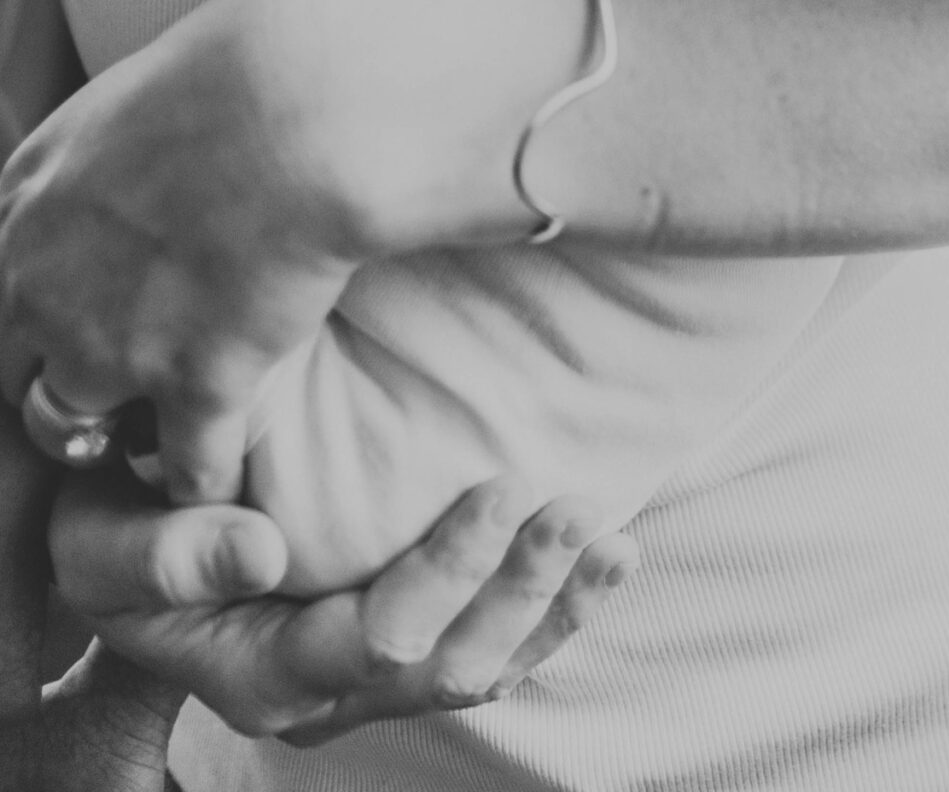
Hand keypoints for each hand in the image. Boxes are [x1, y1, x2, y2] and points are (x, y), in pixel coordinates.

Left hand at [0, 0, 597, 503]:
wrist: (310, 103)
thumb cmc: (249, 62)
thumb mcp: (142, 84)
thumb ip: (118, 144)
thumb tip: (147, 149)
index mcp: (27, 193)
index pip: (0, 284)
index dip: (41, 311)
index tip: (88, 313)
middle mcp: (42, 277)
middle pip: (17, 367)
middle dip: (64, 381)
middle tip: (125, 381)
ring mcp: (109, 343)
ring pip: (78, 430)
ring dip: (124, 433)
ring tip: (174, 426)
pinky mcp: (192, 387)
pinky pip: (187, 471)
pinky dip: (210, 477)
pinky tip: (237, 474)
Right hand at [52, 470, 633, 743]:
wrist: (128, 543)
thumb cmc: (113, 531)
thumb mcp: (102, 543)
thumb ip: (165, 554)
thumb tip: (261, 551)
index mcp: (260, 674)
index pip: (376, 639)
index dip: (444, 572)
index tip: (496, 487)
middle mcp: (326, 696)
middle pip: (447, 667)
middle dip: (520, 589)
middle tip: (571, 505)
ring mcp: (371, 680)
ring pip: (484, 672)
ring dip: (556, 608)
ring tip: (612, 542)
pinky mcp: (405, 649)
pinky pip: (494, 653)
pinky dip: (555, 612)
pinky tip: (604, 561)